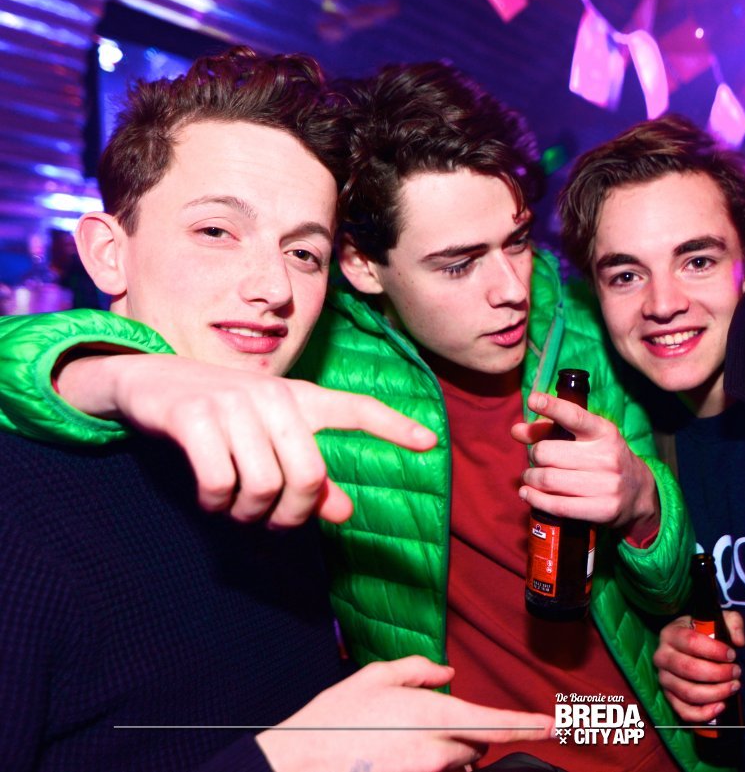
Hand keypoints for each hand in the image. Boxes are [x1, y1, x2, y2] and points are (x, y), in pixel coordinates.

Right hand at [57, 353, 436, 525]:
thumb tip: (344, 514)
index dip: (394, 427)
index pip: (356, 409)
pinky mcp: (193, 417)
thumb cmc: (227, 418)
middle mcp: (274, 397)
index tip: (430, 444)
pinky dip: (215, 502)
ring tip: (239, 509)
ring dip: (250, 513)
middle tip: (277, 523)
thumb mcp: (271, 440)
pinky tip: (212, 498)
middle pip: (309, 475)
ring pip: (262, 486)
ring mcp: (233, 404)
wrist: (155, 381)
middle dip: (294, 513)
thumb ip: (311, 477)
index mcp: (301, 399)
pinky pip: (217, 481)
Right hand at [257, 656, 552, 771]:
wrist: (296, 764)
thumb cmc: (334, 720)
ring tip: (398, 740)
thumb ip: (419, 671)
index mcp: (434, 716)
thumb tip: (447, 673)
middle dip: (463, 732)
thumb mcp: (375, 677)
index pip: (496, 723)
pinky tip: (393, 755)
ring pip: (454, 763)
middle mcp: (437, 751)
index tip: (552, 725)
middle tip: (421, 722)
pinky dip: (425, 764)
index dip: (528, 725)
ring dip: (443, 751)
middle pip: (474, 744)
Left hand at [511, 391, 659, 540]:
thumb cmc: (603, 460)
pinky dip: (535, 499)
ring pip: (548, 479)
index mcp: (604, 432)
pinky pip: (557, 505)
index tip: (533, 399)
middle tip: (535, 460)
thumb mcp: (585, 440)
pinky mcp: (603, 509)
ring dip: (530, 478)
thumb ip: (549, 431)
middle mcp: (607, 457)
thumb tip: (516, 431)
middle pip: (547, 452)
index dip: (552, 406)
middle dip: (533, 456)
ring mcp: (607, 485)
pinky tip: (527, 494)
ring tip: (531, 478)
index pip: (575, 416)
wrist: (638, 493)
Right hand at [653, 611, 744, 723]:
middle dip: (718, 673)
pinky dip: (704, 713)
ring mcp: (664, 678)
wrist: (692, 646)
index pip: (691, 642)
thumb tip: (739, 641)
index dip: (714, 650)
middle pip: (689, 669)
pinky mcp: (669, 697)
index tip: (732, 655)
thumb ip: (734, 623)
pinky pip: (684, 711)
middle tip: (736, 672)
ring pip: (688, 692)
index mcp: (671, 633)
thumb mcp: (719, 619)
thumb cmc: (705, 633)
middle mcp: (662, 656)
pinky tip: (721, 705)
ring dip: (715, 693)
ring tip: (733, 686)